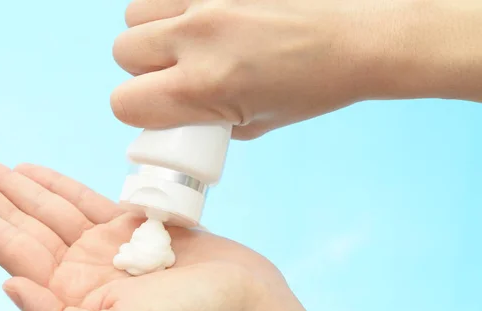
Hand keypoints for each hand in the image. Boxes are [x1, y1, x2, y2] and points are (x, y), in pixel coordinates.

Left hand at [0, 155, 285, 310]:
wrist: (245, 307)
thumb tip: (8, 288)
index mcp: (73, 299)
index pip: (15, 253)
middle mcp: (83, 272)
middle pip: (23, 225)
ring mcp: (106, 248)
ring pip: (49, 209)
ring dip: (14, 185)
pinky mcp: (133, 227)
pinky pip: (86, 201)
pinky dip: (57, 185)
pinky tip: (32, 173)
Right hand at [111, 0, 481, 139]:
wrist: (361, 35)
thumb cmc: (315, 85)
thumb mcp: (255, 124)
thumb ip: (204, 119)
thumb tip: (177, 112)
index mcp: (206, 87)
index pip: (124, 103)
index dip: (139, 110)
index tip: (159, 108)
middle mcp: (198, 37)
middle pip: (123, 53)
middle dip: (146, 69)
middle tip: (181, 71)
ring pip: (135, 14)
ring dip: (155, 31)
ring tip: (192, 39)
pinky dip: (174, 5)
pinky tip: (204, 15)